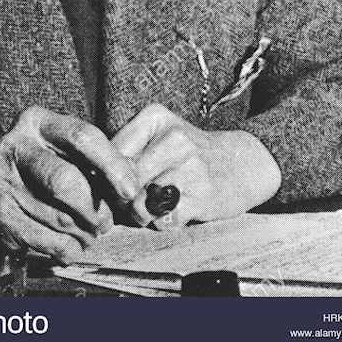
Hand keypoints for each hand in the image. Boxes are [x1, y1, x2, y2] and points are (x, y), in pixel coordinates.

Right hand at [0, 106, 139, 262]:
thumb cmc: (42, 171)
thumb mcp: (66, 152)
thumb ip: (97, 163)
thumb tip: (131, 188)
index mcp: (37, 122)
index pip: (83, 137)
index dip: (112, 165)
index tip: (129, 191)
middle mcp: (15, 146)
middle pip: (66, 181)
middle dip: (94, 208)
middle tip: (106, 222)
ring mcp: (2, 181)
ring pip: (58, 216)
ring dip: (84, 233)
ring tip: (90, 234)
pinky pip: (45, 240)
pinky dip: (67, 249)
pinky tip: (72, 246)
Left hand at [112, 104, 280, 228]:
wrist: (243, 163)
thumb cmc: (189, 153)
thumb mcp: (158, 137)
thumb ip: (126, 154)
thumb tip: (97, 183)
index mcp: (155, 117)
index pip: (110, 153)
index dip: (107, 176)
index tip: (115, 183)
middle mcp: (174, 137)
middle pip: (123, 181)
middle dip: (122, 198)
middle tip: (133, 199)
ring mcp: (190, 166)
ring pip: (140, 203)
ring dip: (142, 214)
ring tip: (154, 205)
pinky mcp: (203, 196)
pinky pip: (164, 221)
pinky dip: (163, 224)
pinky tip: (174, 212)